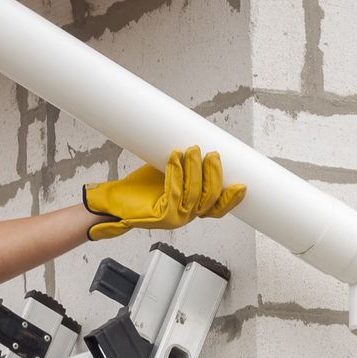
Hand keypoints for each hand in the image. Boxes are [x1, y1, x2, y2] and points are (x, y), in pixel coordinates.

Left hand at [83, 145, 244, 240]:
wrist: (115, 201)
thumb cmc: (141, 187)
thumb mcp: (169, 172)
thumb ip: (185, 164)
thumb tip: (198, 140)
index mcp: (192, 208)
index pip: (218, 208)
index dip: (231, 198)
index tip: (241, 184)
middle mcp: (187, 216)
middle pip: (210, 198)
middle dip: (214, 175)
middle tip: (212, 153)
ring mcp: (176, 218)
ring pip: (194, 194)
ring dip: (196, 170)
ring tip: (193, 150)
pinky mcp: (162, 216)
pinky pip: (174, 192)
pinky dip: (176, 173)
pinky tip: (174, 158)